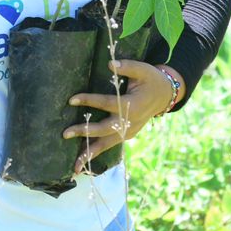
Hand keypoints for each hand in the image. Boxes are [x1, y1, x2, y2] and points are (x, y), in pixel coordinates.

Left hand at [64, 59, 181, 172]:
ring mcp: (129, 131)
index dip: (89, 101)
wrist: (165, 95)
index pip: (107, 103)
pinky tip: (83, 162)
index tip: (71, 100)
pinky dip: (97, 154)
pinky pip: (110, 146)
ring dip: (90, 154)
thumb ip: (127, 66)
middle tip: (65, 133)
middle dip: (85, 132)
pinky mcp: (127, 135)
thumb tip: (110, 63)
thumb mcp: (143, 69)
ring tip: (75, 166)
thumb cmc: (151, 79)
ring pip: (107, 145)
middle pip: (104, 129)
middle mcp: (130, 122)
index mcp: (132, 104)